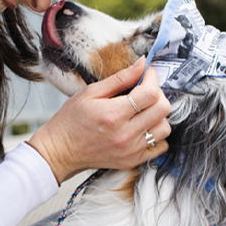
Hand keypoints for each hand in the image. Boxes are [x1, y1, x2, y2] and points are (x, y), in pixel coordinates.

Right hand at [26, 58, 171, 183]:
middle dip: (157, 94)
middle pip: (163, 109)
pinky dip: (157, 135)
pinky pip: (160, 147)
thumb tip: (142, 64)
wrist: (60, 150)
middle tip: (144, 91)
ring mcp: (130, 150)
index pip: (150, 93)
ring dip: (158, 115)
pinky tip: (143, 127)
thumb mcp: (91, 92)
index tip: (146, 74)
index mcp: (113, 114)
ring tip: (143, 110)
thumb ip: (120, 78)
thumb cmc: (71, 120)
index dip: (152, 78)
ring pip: (165, 128)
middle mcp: (125, 135)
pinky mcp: (132, 161)